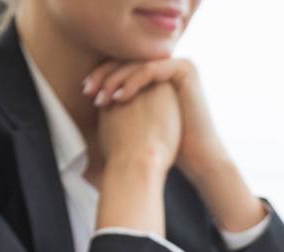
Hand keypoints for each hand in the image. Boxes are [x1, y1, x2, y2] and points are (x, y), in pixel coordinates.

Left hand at [87, 60, 222, 180]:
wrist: (197, 158)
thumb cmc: (167, 146)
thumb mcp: (139, 118)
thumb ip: (122, 102)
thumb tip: (91, 95)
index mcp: (159, 74)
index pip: (125, 67)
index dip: (103, 77)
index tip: (85, 92)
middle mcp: (169, 65)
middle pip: (129, 61)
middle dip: (104, 76)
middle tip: (88, 91)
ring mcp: (178, 64)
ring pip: (137, 64)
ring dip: (114, 79)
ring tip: (101, 98)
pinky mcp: (185, 69)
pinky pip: (150, 70)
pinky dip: (132, 82)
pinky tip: (118, 98)